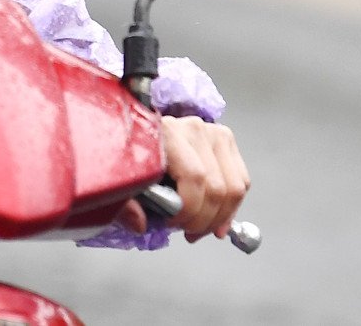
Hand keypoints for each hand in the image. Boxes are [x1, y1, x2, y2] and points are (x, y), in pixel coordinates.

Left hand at [118, 116, 250, 241]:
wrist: (135, 131)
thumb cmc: (128, 156)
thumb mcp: (120, 180)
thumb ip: (124, 205)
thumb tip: (140, 224)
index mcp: (166, 132)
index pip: (195, 177)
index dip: (189, 210)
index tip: (172, 224)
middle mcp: (193, 128)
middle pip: (217, 187)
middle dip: (204, 220)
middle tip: (187, 233)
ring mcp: (212, 131)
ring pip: (234, 187)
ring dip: (219, 217)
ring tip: (198, 228)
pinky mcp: (224, 138)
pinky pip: (241, 181)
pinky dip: (231, 207)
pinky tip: (213, 219)